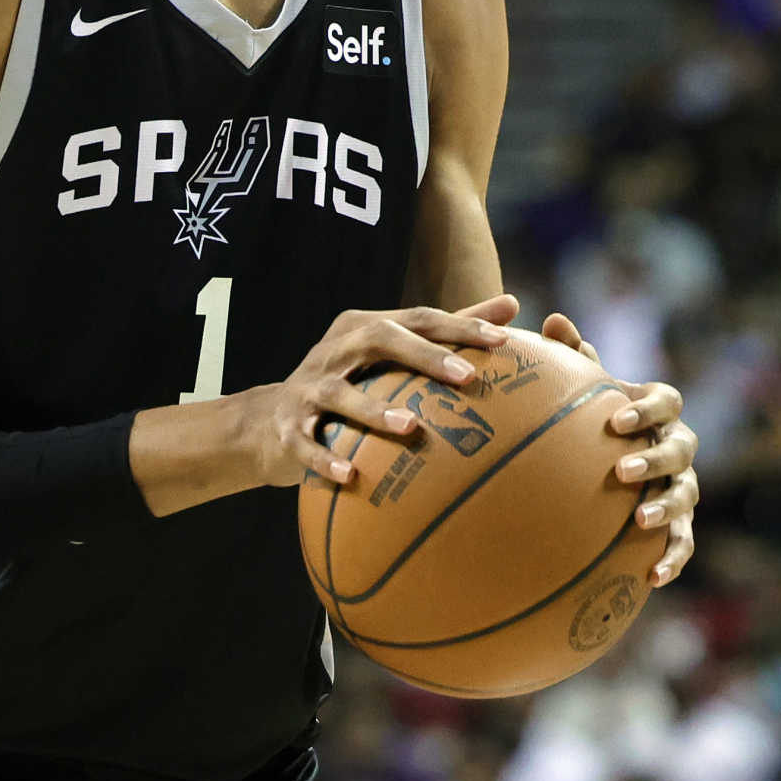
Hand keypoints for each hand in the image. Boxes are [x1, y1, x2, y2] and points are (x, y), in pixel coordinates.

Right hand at [244, 296, 519, 487]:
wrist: (267, 423)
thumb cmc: (350, 384)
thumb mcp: (391, 353)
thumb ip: (449, 330)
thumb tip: (512, 304)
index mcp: (365, 327)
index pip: (418, 319)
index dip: (460, 327)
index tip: (503, 340)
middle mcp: (336, 349)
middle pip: (381, 339)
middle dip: (425, 355)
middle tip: (466, 376)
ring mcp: (308, 388)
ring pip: (340, 393)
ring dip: (374, 410)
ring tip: (411, 428)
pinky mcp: (287, 428)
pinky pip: (305, 443)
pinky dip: (325, 460)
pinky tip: (350, 476)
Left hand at [553, 313, 697, 589]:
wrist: (612, 464)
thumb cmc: (595, 422)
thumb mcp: (586, 392)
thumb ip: (573, 358)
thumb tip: (553, 321)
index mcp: (659, 411)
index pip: (666, 401)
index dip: (647, 409)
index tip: (617, 420)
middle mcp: (679, 447)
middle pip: (681, 449)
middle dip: (655, 458)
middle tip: (623, 470)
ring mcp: (683, 487)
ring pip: (687, 496)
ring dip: (668, 508)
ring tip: (641, 520)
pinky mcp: (680, 526)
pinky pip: (683, 544)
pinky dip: (673, 559)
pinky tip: (651, 578)